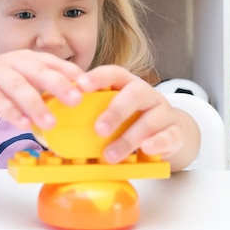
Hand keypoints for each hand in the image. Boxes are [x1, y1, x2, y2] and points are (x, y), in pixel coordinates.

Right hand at [0, 50, 84, 129]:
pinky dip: (12, 113)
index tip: (91, 86)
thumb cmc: (4, 83)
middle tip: (76, 101)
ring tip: (51, 123)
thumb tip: (81, 100)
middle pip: (39, 71)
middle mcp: (15, 62)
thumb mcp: (28, 80)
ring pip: (18, 87)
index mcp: (30, 58)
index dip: (72, 73)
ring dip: (36, 105)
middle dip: (59, 85)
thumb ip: (49, 88)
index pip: (55, 63)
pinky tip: (24, 124)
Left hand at [75, 65, 195, 165]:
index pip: (113, 74)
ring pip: (149, 120)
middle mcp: (146, 94)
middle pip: (134, 95)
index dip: (98, 77)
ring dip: (128, 138)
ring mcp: (162, 111)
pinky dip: (157, 142)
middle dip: (115, 112)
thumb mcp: (114, 110)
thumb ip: (92, 111)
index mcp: (127, 84)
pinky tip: (146, 149)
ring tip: (110, 155)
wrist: (169, 130)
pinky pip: (168, 135)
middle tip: (98, 129)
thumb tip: (54, 120)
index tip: (81, 86)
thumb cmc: (133, 119)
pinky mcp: (175, 131)